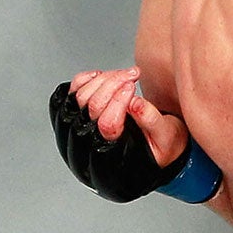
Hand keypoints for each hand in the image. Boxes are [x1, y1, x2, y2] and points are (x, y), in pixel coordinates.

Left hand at [51, 68, 195, 202]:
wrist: (148, 154)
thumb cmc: (158, 149)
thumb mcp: (167, 137)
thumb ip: (152, 121)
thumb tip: (135, 103)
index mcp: (113, 157)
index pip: (107, 124)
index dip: (120, 100)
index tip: (133, 86)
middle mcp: (88, 148)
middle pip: (92, 107)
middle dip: (114, 83)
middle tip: (133, 75)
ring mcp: (75, 135)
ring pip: (78, 98)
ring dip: (102, 79)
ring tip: (122, 75)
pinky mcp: (70, 121)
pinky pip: (65, 96)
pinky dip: (82, 80)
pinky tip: (101, 77)